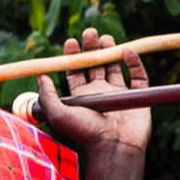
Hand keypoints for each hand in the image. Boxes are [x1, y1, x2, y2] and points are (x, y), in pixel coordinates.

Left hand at [36, 28, 151, 154]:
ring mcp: (119, 95)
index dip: (73, 57)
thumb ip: (48, 95)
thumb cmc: (85, 133)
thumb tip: (40, 76)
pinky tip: (126, 51)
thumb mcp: (59, 114)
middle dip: (91, 48)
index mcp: (81, 98)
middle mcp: (99, 94)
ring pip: (115, 67)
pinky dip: (134, 63)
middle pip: (95, 66)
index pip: (75, 73)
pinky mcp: (138, 97)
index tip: (71, 41)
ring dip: (110, 51)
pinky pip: (139, 76)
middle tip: (89, 32)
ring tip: (105, 38)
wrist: (114, 148)